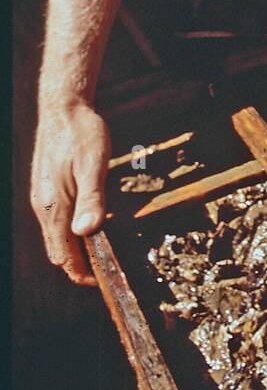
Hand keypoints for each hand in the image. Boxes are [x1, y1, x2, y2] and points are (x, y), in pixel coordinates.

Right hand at [30, 102, 110, 285]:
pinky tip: (87, 225)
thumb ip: (92, 199)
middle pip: (57, 249)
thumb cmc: (82, 133)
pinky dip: (69, 232)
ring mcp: (41, 197)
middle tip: (102, 273)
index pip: (63, 253)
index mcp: (54, 204)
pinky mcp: (45, 188)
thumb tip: (89, 233)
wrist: (63, 108)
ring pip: (54, 235)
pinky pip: (54, 220)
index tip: (100, 282)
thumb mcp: (94, 164)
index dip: (80, 273)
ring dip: (73, 249)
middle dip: (77, 266)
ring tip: (98, 254)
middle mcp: (43, 205)